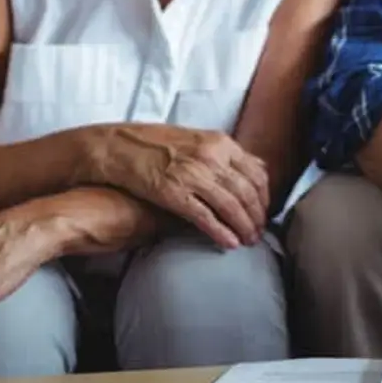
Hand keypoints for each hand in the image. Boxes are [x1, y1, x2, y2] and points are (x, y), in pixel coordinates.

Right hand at [81, 123, 268, 248]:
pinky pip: (205, 217)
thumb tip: (253, 169)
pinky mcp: (173, 193)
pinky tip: (229, 243)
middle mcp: (211, 156)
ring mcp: (193, 174)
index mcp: (220, 142)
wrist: (116, 145)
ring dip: (243, 227)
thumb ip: (224, 154)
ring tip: (248, 241)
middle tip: (260, 232)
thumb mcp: (197, 139)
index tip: (265, 211)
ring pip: (231, 206)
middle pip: (247, 192)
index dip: (265, 196)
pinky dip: (220, 232)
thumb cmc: (156, 143)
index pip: (256, 172)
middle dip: (257, 216)